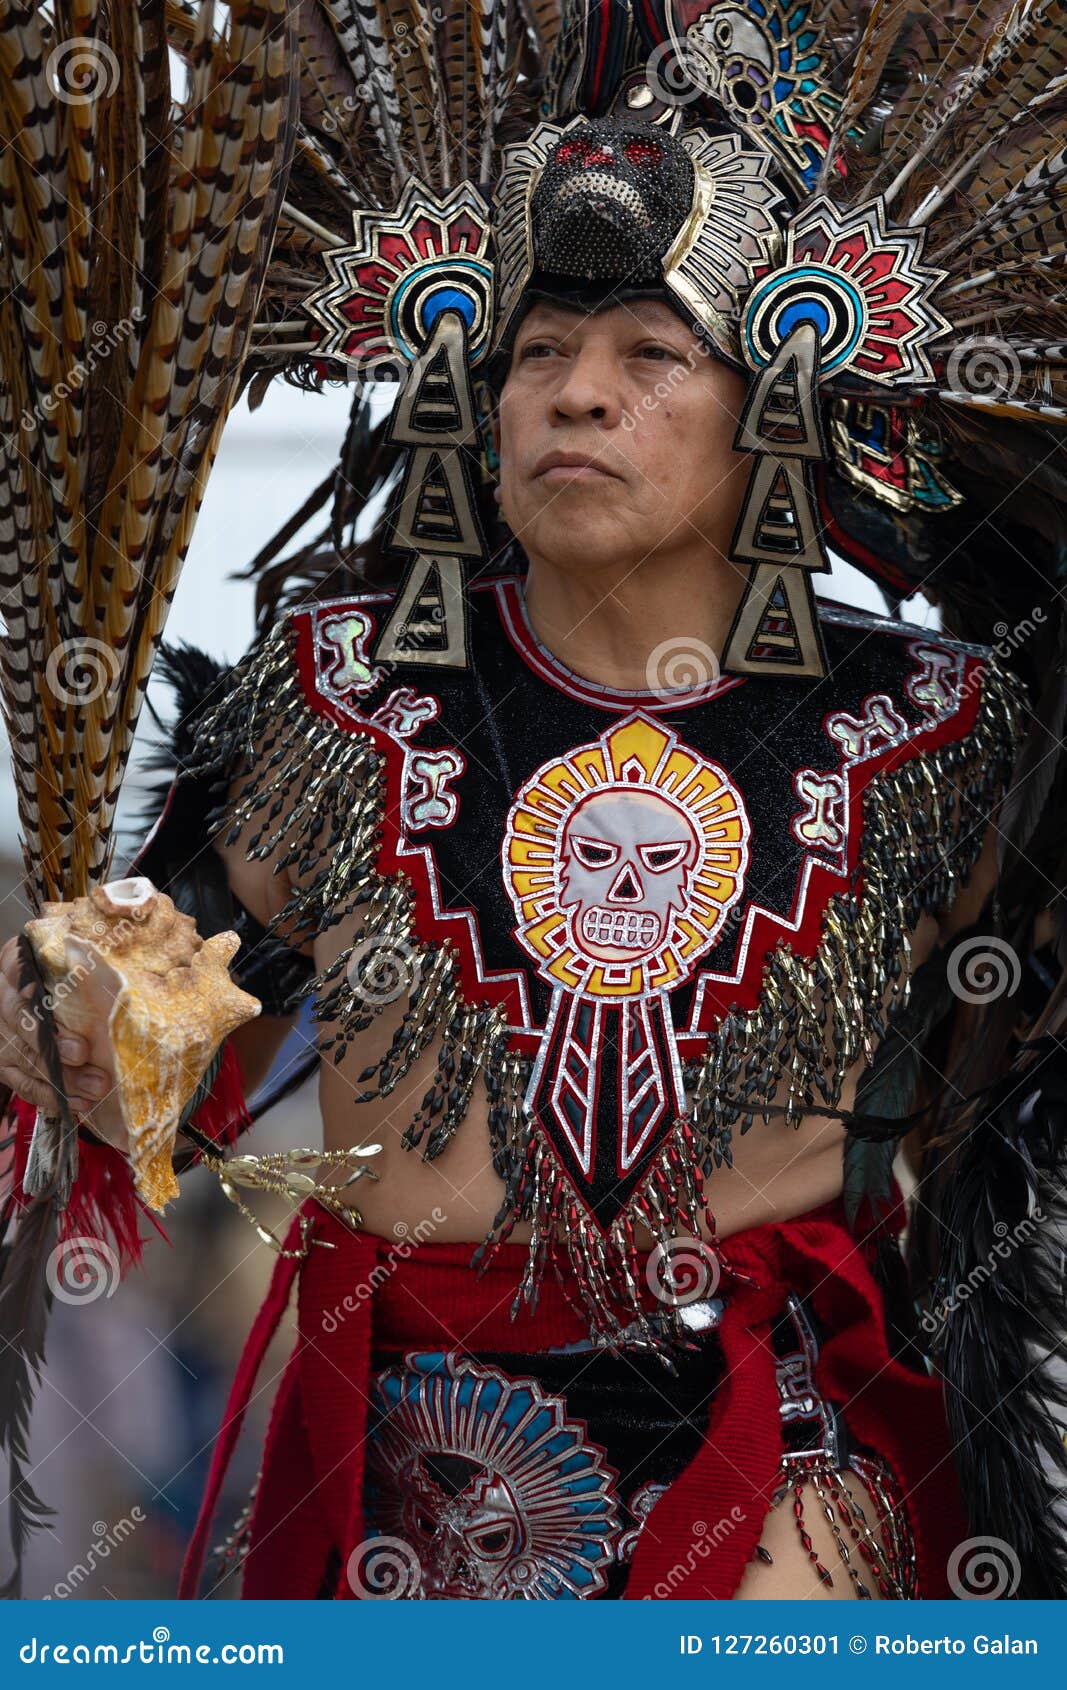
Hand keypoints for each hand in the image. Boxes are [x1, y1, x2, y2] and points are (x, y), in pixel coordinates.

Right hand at [0, 933, 127, 1150]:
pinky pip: (25, 1085)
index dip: (19, 975)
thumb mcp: (85, 968)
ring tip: (95, 1085)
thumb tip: (95, 955)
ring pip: (23, 1056)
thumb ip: (85, 962)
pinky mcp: (6, 1066)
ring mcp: (2, 1035)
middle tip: (82, 1052)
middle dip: (50, 1039)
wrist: (74, 1016)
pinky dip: (53, 1096)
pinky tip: (80, 1101)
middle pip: (18, 1017)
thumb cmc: (87, 987)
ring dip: (61, 1075)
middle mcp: (4, 998)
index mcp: (21, 966)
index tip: (33, 988)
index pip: (14, 964)